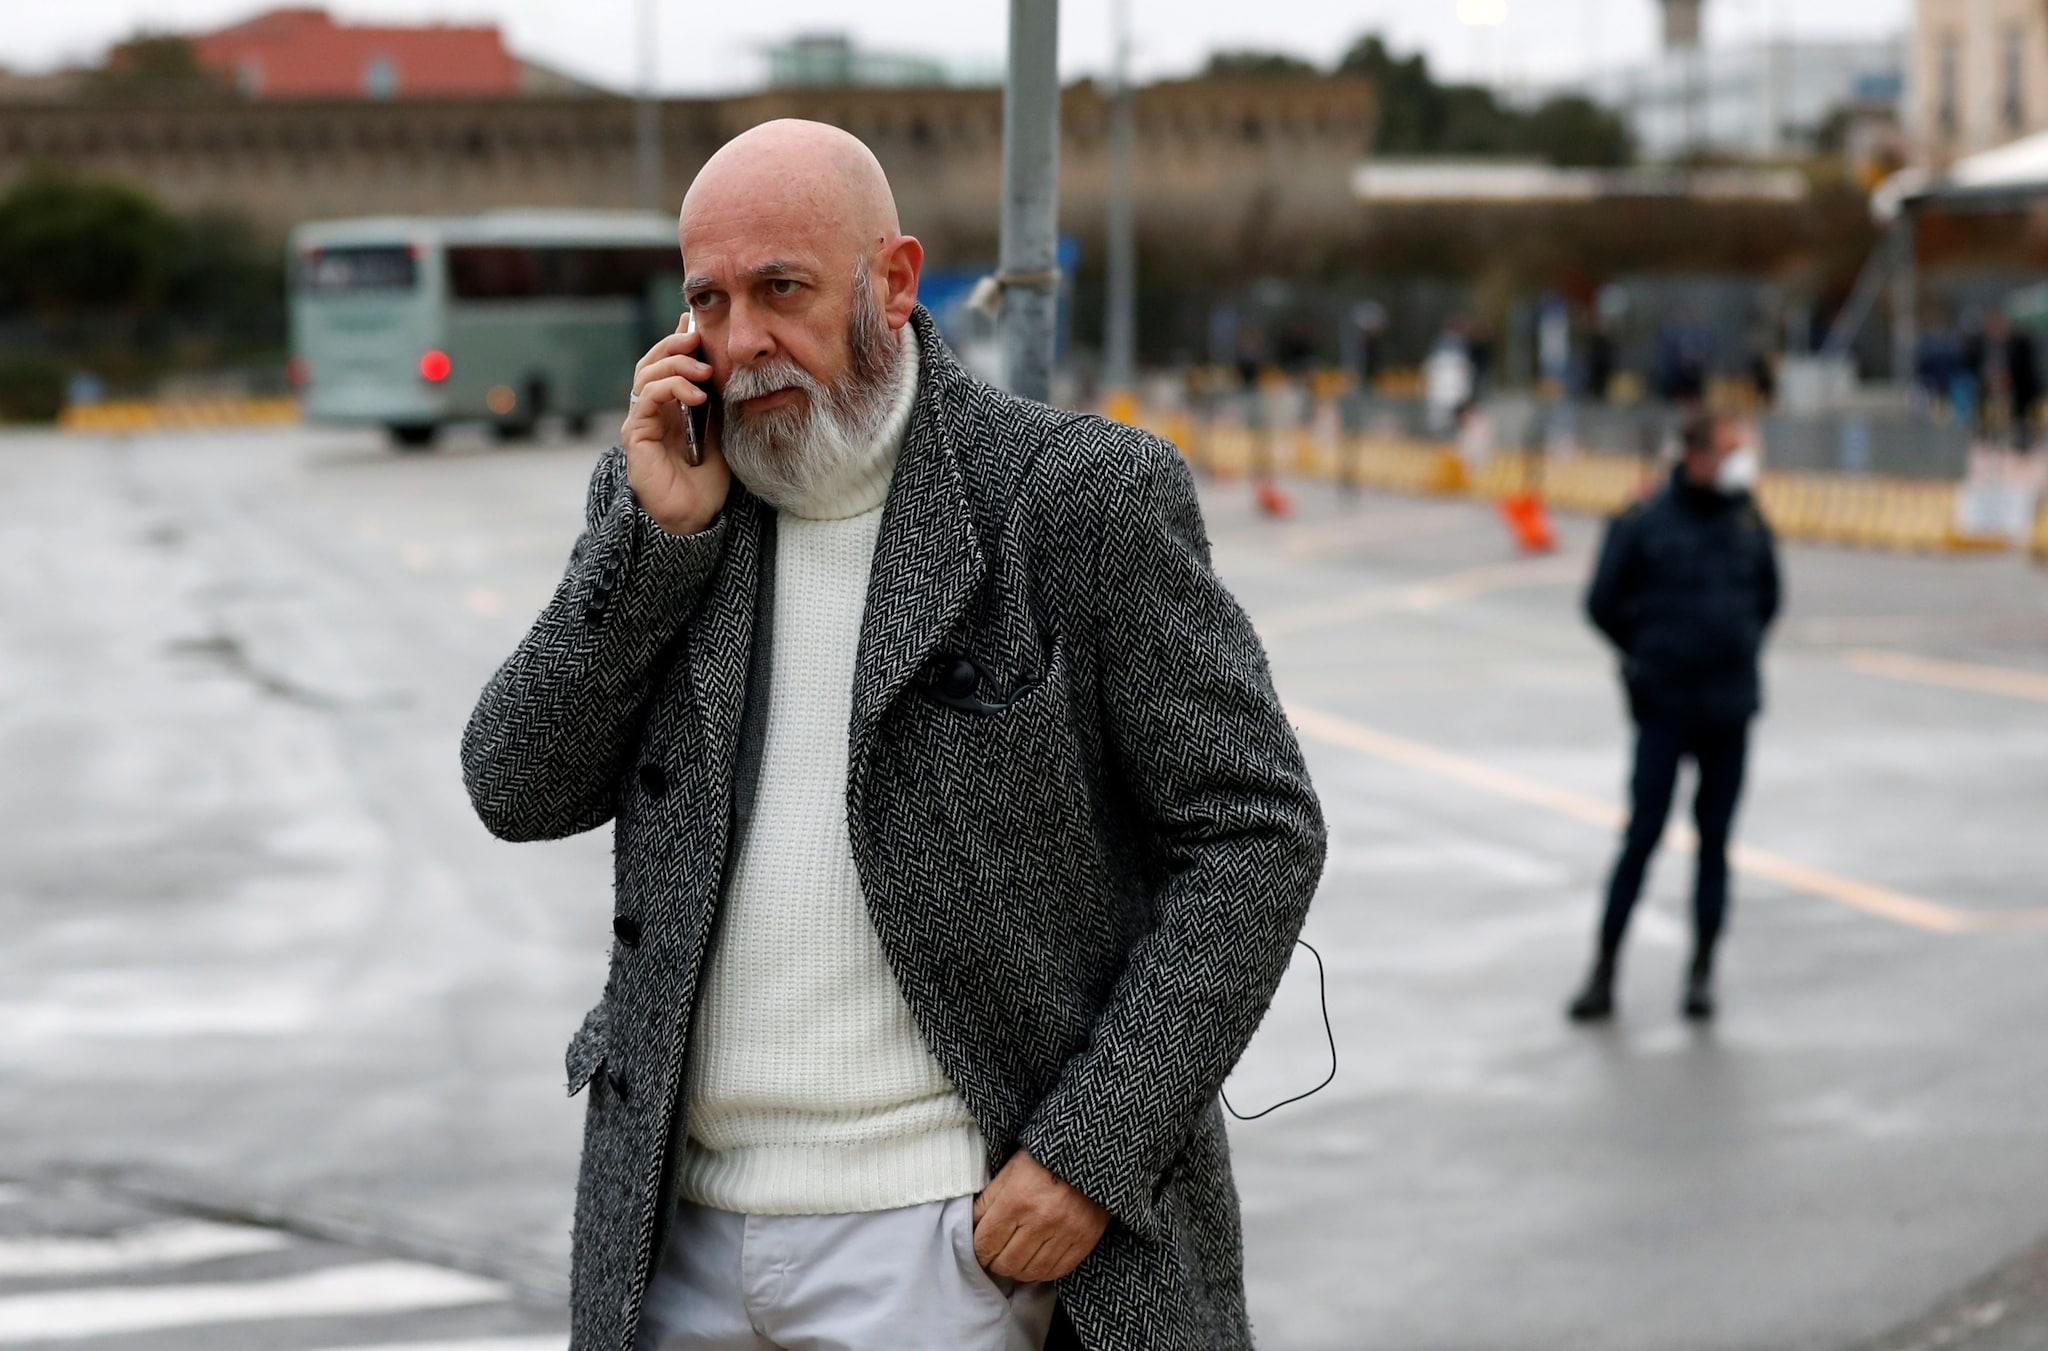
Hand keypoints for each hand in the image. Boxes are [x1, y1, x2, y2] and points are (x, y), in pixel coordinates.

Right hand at [623, 317, 728, 535]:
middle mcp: (650, 410)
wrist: (696, 516)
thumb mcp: (719, 429)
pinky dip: (671, 388)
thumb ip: (716, 400)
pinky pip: (646, 398)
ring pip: (646, 374)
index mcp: (669, 406)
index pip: (667, 362)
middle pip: (651, 361)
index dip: (678, 339)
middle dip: (674, 343)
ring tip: (703, 370)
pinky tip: (696, 395)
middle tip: (697, 336)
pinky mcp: (636, 435)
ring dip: (675, 364)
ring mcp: (640, 421)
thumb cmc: (707, 479)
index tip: (698, 322)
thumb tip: (726, 365)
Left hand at [972, 1150, 1108, 1282]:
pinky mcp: (1083, 1240)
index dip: (978, 1253)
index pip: (986, 1243)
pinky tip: (1035, 1263)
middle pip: (1007, 1262)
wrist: (1088, 1155)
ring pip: (1031, 1271)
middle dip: (996, 1264)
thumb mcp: (1009, 1171)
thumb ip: (987, 1200)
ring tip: (1015, 1262)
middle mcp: (1040, 1219)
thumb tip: (970, 1227)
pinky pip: (1057, 1271)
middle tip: (995, 1259)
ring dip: (1018, 1271)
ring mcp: (1064, 1232)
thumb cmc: (1044, 1160)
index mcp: (1016, 1200)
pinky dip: (1042, 1272)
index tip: (980, 1251)